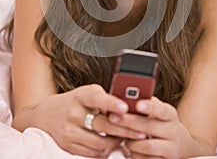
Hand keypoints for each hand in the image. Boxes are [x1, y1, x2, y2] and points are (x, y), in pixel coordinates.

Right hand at [31, 84, 146, 156]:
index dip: (111, 103)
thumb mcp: (87, 93)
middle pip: (102, 124)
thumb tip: (129, 106)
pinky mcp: (68, 145)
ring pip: (99, 142)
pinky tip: (113, 144)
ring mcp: (69, 131)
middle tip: (141, 131)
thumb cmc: (75, 101)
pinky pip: (92, 152)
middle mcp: (73, 113)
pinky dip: (105, 150)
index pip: (96, 98)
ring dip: (117, 142)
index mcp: (80, 95)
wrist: (47, 114)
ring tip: (127, 137)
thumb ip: (105, 98)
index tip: (125, 108)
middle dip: (124, 129)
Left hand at [109, 97, 183, 158]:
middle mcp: (173, 130)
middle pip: (150, 127)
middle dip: (129, 122)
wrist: (177, 142)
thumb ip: (143, 102)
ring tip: (123, 136)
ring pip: (148, 146)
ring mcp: (171, 148)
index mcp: (170, 114)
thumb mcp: (156, 110)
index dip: (150, 106)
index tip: (137, 104)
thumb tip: (123, 96)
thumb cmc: (159, 121)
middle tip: (113, 117)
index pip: (161, 109)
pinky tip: (131, 149)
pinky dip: (135, 154)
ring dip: (132, 142)